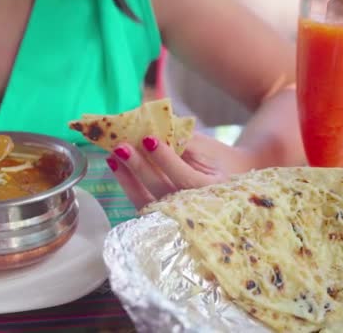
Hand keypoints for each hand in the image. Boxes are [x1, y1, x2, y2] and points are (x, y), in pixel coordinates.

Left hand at [106, 132, 256, 209]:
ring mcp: (178, 218)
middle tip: (122, 147)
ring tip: (113, 155)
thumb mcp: (209, 148)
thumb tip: (158, 124)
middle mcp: (198, 211)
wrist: (229, 183)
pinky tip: (115, 165)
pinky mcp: (162, 218)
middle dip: (140, 169)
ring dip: (127, 177)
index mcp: (217, 192)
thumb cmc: (219, 161)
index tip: (149, 139)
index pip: (187, 179)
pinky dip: (127, 184)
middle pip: (164, 192)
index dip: (166, 160)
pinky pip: (141, 204)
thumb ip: (185, 139)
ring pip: (148, 201)